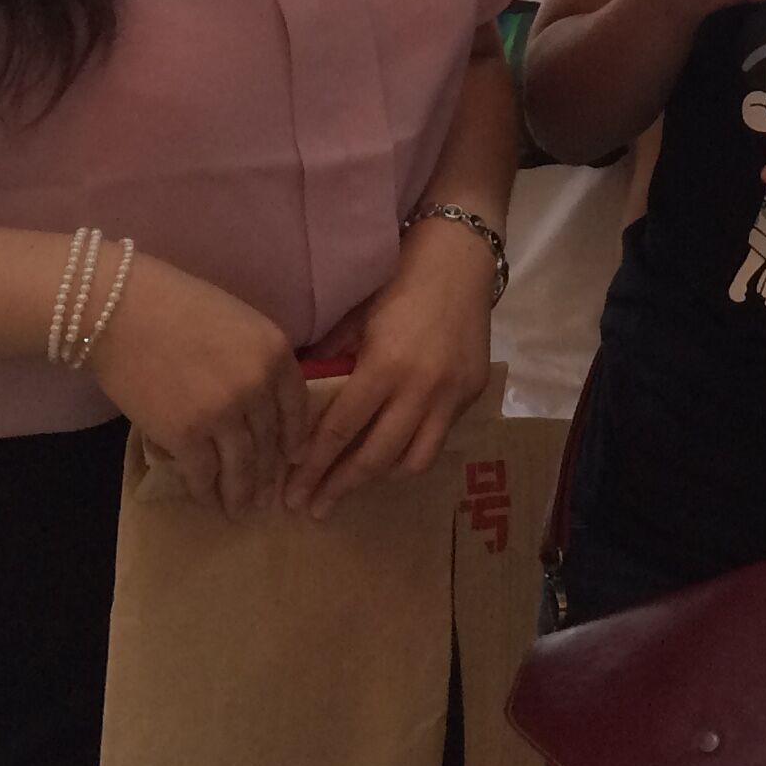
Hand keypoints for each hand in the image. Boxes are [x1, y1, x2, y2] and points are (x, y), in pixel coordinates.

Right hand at [85, 251, 310, 520]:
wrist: (118, 309)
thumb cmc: (174, 304)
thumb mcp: (236, 322)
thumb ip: (256, 359)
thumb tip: (262, 398)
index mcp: (275, 352)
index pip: (297, 408)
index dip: (294, 439)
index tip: (291, 459)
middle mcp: (258, 386)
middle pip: (270, 441)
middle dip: (267, 475)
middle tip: (265, 497)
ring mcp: (224, 414)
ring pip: (242, 466)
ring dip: (241, 494)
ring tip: (240, 511)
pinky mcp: (186, 436)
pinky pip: (204, 474)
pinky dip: (206, 492)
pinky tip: (206, 501)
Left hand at [283, 213, 496, 515]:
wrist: (461, 257)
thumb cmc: (399, 279)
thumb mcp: (357, 317)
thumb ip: (332, 360)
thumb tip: (301, 400)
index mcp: (385, 366)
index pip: (341, 430)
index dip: (313, 465)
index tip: (292, 491)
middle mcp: (422, 388)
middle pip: (376, 458)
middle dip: (340, 487)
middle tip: (315, 508)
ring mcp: (452, 394)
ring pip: (415, 461)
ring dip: (380, 476)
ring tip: (355, 480)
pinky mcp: (473, 393)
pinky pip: (438, 438)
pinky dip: (411, 449)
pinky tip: (392, 447)